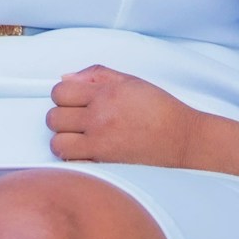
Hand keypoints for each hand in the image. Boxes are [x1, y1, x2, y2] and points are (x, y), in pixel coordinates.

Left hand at [46, 65, 202, 167]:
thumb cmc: (161, 111)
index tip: (72, 102)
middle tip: (76, 122)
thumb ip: (96, 75)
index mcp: (105, 92)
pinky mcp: (105, 164)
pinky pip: (73, 163)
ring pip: (58, 144)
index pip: (59, 92)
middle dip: (61, 119)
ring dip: (64, 141)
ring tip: (79, 140)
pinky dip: (75, 160)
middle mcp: (100, 116)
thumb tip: (66, 78)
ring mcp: (101, 142)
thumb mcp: (130, 81)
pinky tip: (87, 155)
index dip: (63, 97)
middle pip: (54, 118)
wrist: (184, 140)